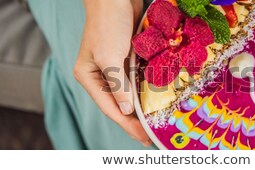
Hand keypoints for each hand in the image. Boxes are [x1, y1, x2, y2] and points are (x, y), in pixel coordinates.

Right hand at [73, 0, 151, 146]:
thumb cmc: (108, 24)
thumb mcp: (110, 57)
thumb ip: (118, 85)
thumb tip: (127, 110)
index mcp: (89, 77)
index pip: (110, 107)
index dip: (127, 125)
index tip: (144, 138)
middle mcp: (101, 75)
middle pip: (120, 103)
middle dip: (135, 120)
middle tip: (151, 136)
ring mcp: (115, 66)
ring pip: (130, 93)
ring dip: (142, 107)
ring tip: (156, 122)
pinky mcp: (127, 58)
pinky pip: (137, 79)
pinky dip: (146, 90)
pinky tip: (157, 99)